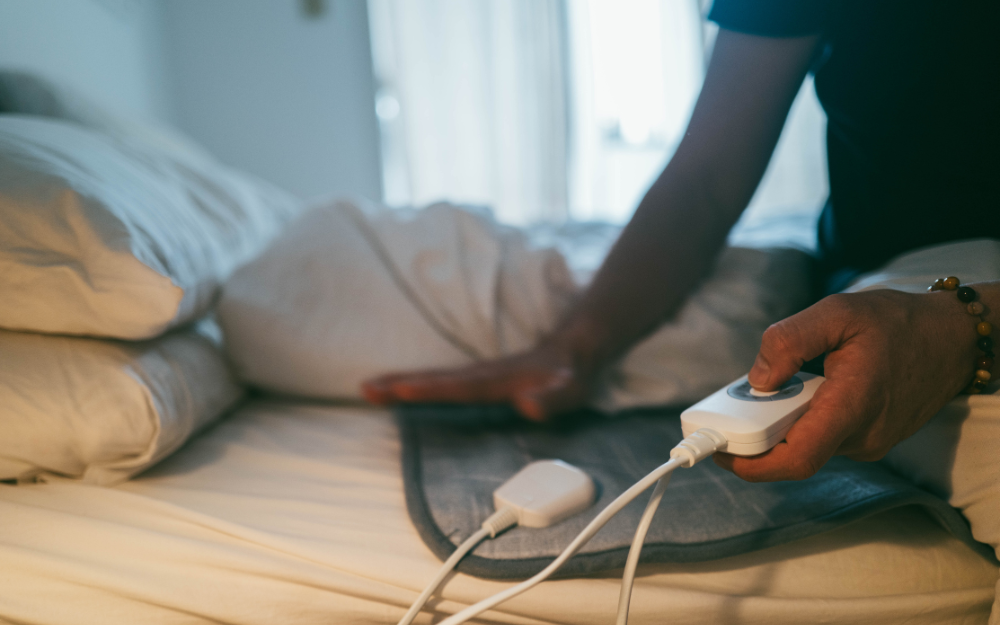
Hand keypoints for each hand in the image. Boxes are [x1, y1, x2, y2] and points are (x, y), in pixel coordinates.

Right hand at [361, 340, 597, 421]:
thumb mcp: (571, 390)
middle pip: (433, 379)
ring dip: (399, 382)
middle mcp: (481, 375)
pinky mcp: (477, 380)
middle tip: (365, 389)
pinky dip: (414, 384)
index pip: (456, 385)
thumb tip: (529, 405)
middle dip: (398, 383)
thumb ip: (553, 398)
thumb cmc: (571, 375)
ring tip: (369, 388)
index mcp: (497, 379)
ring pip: (432, 379)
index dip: (428, 388)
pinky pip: (439, 382)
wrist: (576, 351)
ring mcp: (477, 376)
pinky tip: (400, 390)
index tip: (399, 389)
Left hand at [714, 288, 979, 481]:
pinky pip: (823, 437)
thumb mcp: (837, 312)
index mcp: (852, 406)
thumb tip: (758, 379)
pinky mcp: (869, 439)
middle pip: (793, 452)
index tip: (720, 452)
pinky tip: (799, 391)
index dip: (752, 465)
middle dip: (756, 434)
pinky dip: (801, 420)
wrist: (952, 338)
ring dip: (779, 424)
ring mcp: (868, 442)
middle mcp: (861, 435)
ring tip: (771, 388)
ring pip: (807, 444)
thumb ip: (790, 340)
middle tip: (734, 404)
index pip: (797, 459)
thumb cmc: (896, 322)